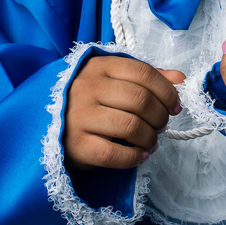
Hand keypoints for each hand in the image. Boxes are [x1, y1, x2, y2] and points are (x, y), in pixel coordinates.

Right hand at [64, 56, 185, 169]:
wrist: (45, 122)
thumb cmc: (89, 99)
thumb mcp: (114, 80)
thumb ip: (147, 78)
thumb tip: (180, 78)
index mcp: (100, 66)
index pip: (143, 73)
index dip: (167, 91)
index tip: (175, 107)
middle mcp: (88, 88)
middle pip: (140, 100)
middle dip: (160, 116)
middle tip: (162, 126)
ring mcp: (79, 117)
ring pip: (131, 127)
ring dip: (150, 138)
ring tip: (151, 141)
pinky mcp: (76, 145)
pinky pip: (114, 154)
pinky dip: (134, 157)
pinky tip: (140, 156)